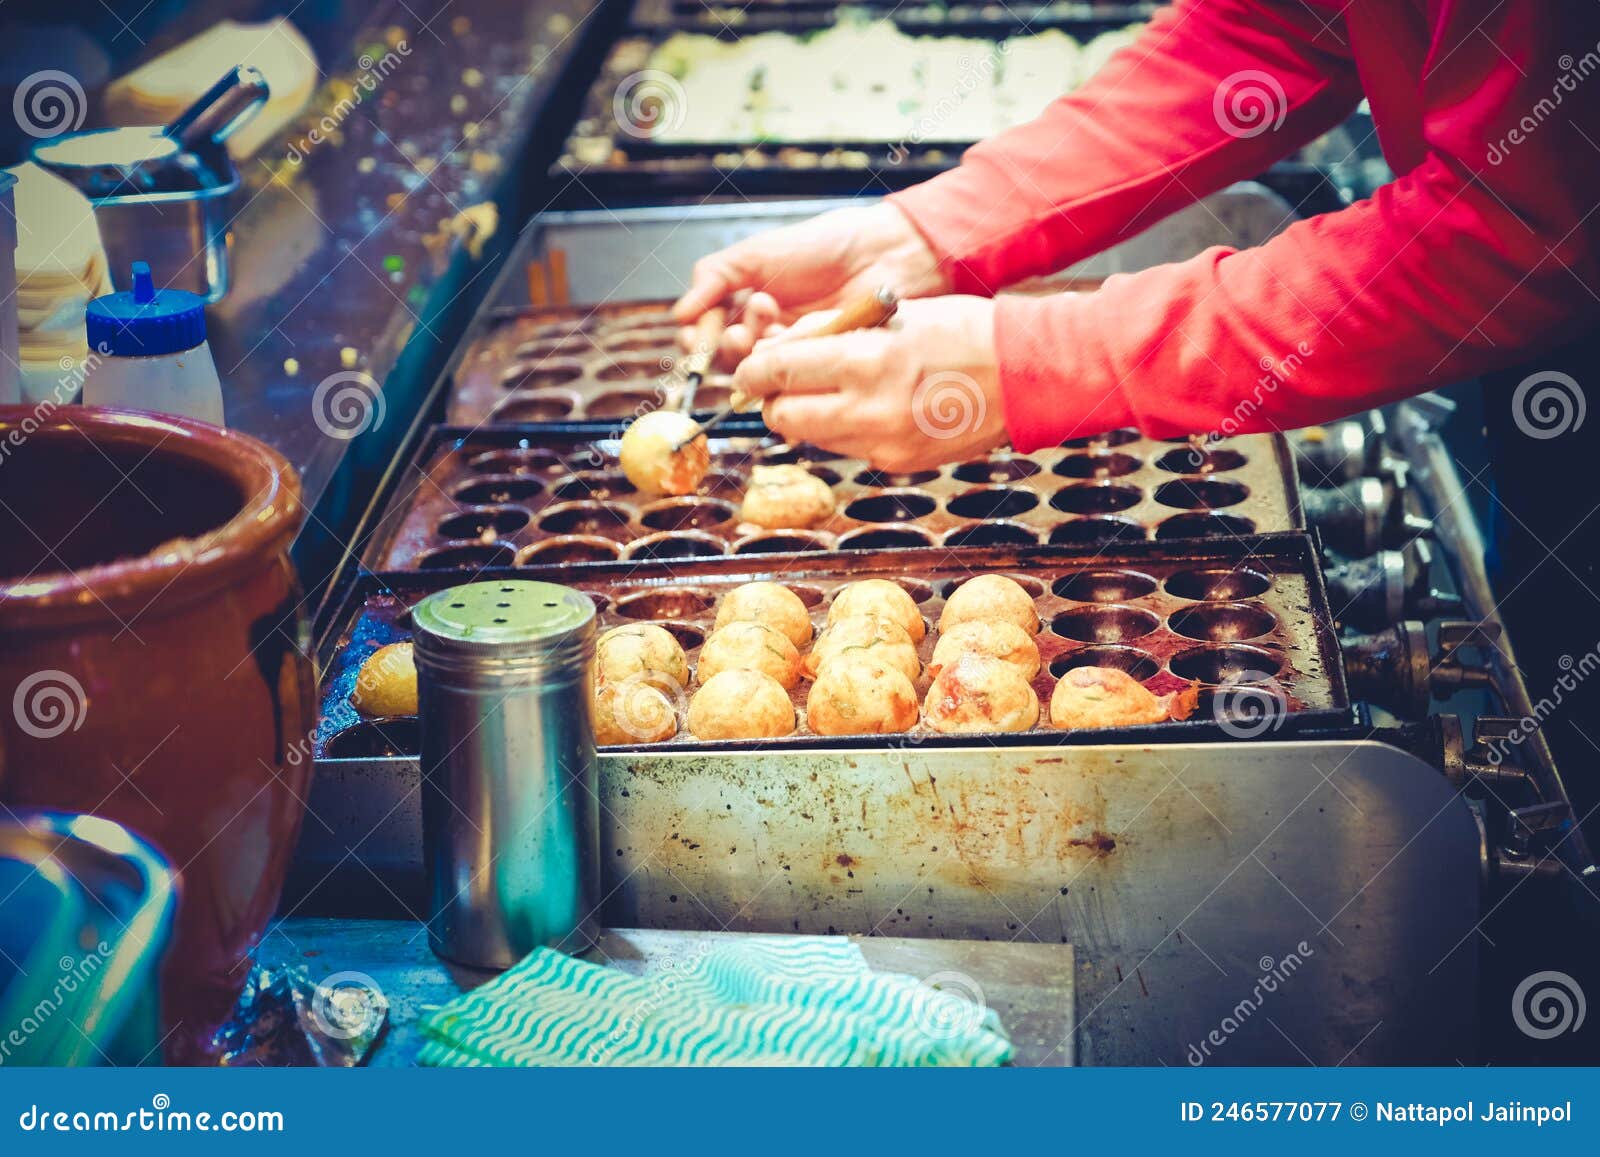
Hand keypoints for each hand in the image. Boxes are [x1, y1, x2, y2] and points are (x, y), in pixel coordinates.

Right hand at [672, 202, 949, 367]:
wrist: (879, 253)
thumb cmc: (821, 246)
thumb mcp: (755, 253)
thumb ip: (714, 278)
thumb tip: (679, 314)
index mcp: (746, 301)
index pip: (708, 331)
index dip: (699, 336)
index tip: (697, 331)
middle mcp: (767, 330)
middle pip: (728, 357)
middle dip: (725, 346)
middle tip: (737, 331)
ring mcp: (792, 349)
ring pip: (756, 368)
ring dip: (753, 348)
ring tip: (767, 316)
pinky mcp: (817, 365)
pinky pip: (788, 374)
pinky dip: (783, 357)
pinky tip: (791, 331)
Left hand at [732, 296, 1009, 471]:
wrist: (1023, 374)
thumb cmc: (961, 331)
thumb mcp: (890, 317)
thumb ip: (831, 336)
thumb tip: (778, 352)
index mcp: (865, 361)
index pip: (778, 373)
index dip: (753, 370)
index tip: (750, 366)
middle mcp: (868, 410)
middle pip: (783, 417)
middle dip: (774, 399)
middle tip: (782, 383)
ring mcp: (882, 444)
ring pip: (812, 438)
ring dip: (808, 416)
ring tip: (832, 390)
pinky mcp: (897, 464)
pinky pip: (847, 449)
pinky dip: (843, 429)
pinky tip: (868, 407)